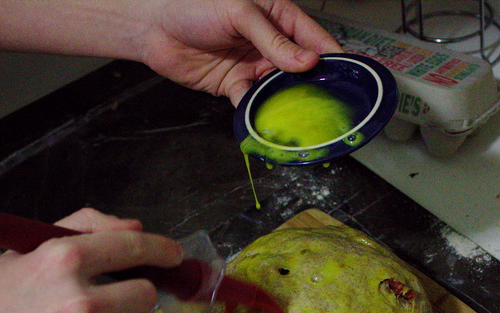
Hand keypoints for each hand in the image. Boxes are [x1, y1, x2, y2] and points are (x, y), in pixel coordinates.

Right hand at [0, 208, 182, 312]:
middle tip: (115, 293)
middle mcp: (79, 303)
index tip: (172, 254)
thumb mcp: (28, 250)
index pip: (136, 247)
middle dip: (136, 290)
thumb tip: (135, 229)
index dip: (162, 249)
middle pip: (147, 293)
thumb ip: (86, 227)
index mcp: (64, 261)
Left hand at [141, 0, 342, 104]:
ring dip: (286, 100)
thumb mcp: (239, 14)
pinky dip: (258, 109)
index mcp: (277, 16)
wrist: (152, 27)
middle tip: (325, 100)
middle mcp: (268, 43)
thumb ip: (274, 40)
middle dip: (312, 84)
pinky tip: (264, 114)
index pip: (314, 37)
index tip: (347, 74)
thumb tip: (306, 60)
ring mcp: (253, 65)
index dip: (331, 56)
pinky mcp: (235, 85)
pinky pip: (253, 100)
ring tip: (296, 111)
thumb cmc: (192, 6)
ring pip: (279, 87)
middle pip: (301, 68)